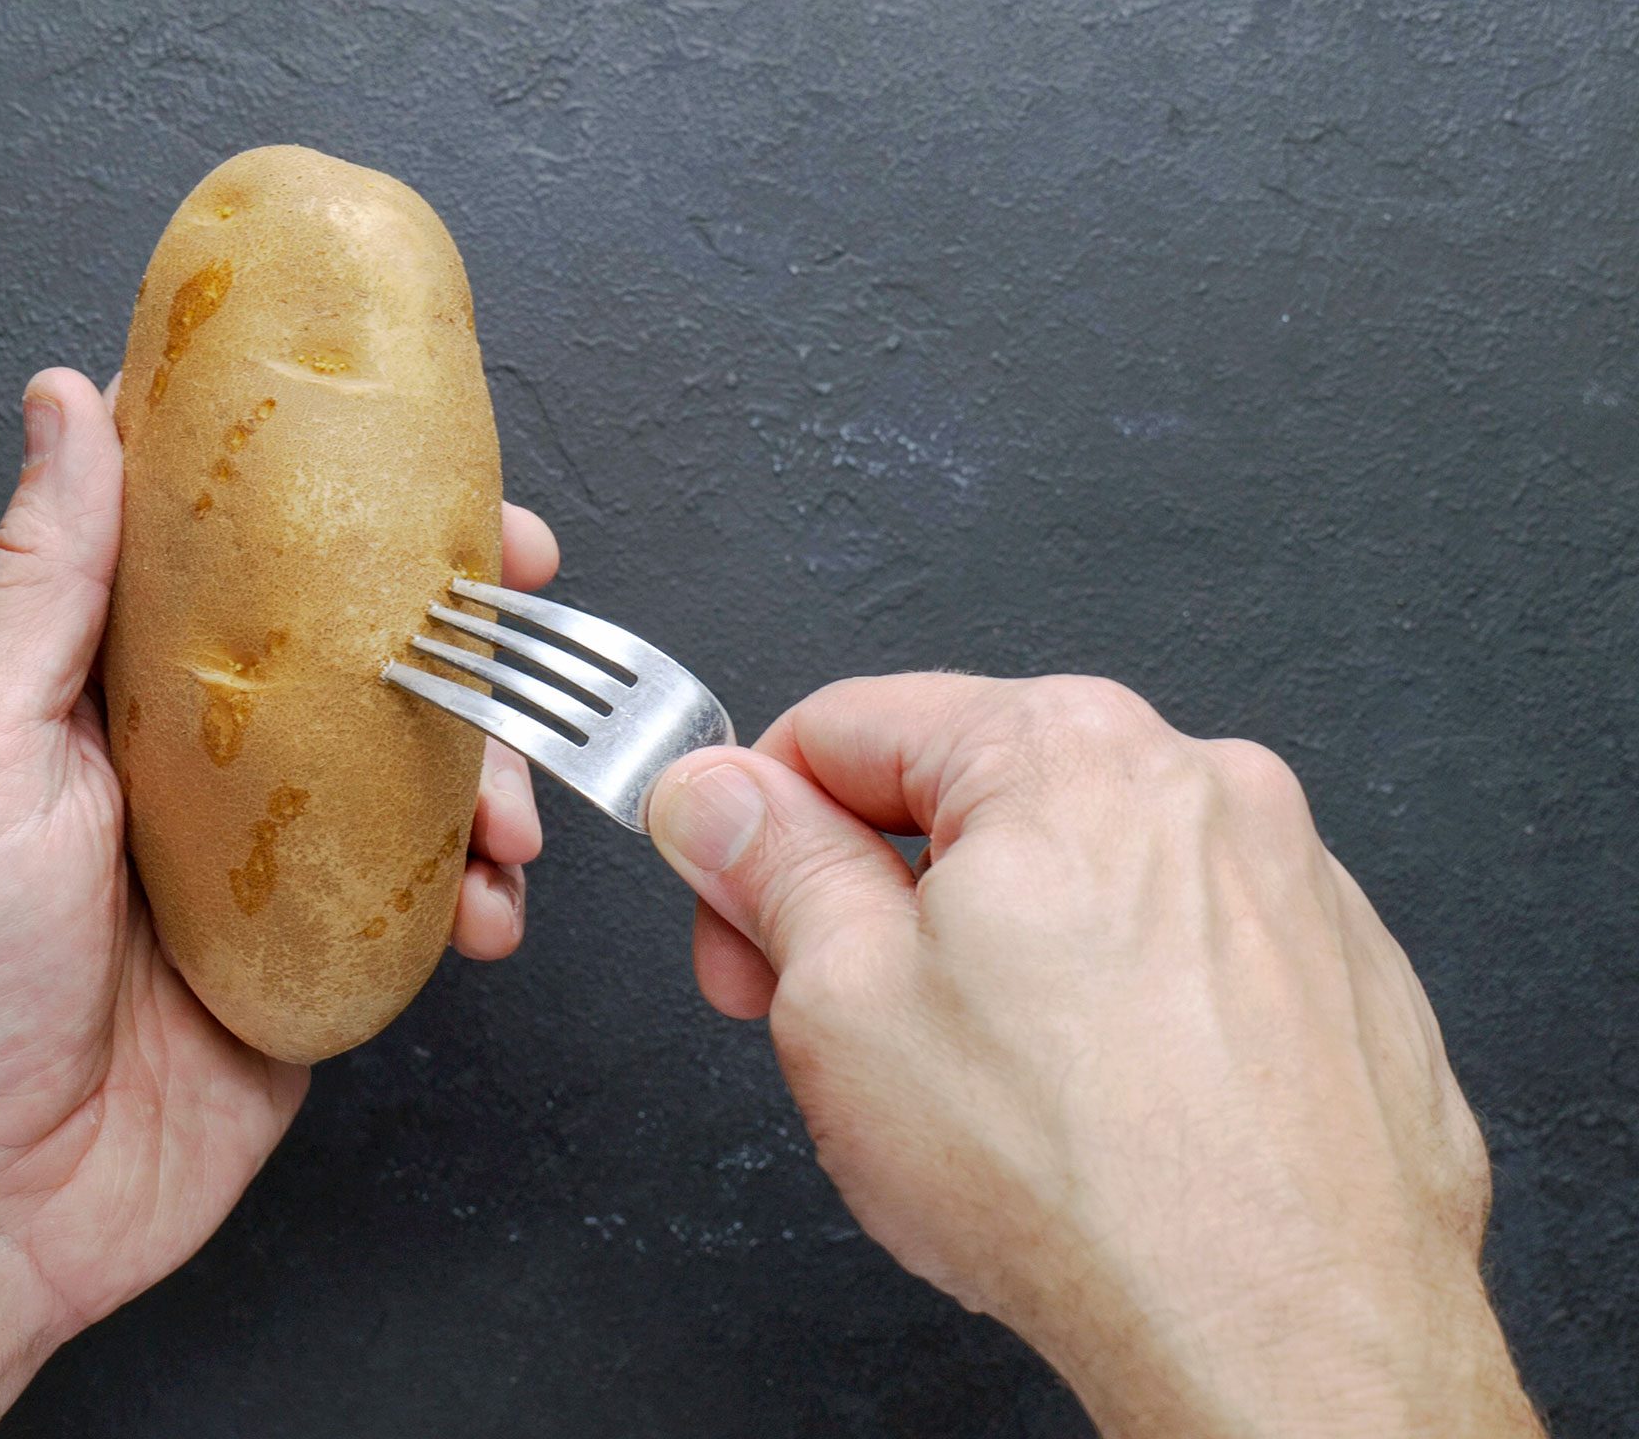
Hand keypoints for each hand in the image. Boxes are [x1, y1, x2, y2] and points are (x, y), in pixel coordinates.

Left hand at [0, 369, 559, 1436]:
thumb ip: (43, 585)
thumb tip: (64, 402)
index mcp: (101, 682)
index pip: (220, 537)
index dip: (319, 476)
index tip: (412, 444)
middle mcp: (192, 754)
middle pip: (345, 641)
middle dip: (451, 613)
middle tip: (520, 594)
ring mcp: (259, 858)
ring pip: (408, 763)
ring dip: (486, 763)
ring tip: (509, 808)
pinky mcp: (312, 955)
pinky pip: (422, 895)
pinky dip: (478, 894)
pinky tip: (490, 910)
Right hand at [647, 674, 1540, 1438]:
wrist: (1284, 1340)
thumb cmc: (1086, 1182)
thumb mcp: (840, 1000)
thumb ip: (766, 863)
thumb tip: (720, 800)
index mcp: (1065, 748)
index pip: (845, 726)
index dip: (752, 827)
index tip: (733, 910)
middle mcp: (1200, 785)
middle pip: (967, 800)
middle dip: (872, 900)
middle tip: (828, 1015)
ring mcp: (1291, 884)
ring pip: (1079, 883)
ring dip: (996, 960)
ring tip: (974, 1094)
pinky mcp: (1345, 985)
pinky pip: (1182, 962)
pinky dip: (1114, 1015)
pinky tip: (1085, 1116)